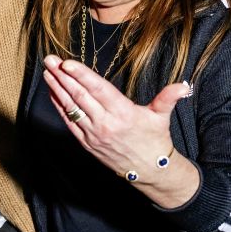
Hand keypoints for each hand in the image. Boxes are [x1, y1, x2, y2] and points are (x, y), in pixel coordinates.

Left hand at [42, 55, 196, 205]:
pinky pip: (69, 122)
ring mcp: (93, 134)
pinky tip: (52, 93)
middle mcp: (105, 123)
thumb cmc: (155, 140)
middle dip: (62, 77)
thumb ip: (168, 98)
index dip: (81, 75)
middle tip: (50, 60)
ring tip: (47, 72)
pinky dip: (59, 106)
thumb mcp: (161, 117)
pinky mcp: (86, 142)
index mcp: (123, 113)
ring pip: (71, 108)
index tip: (66, 64)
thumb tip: (183, 86)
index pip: (98, 89)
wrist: (148, 171)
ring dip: (57, 89)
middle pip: (80, 96)